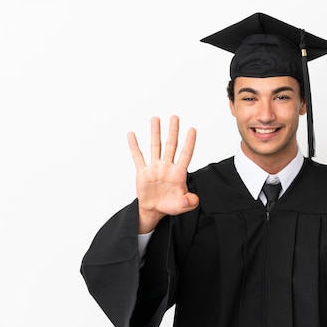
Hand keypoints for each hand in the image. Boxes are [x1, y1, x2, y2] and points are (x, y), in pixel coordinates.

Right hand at [128, 115, 198, 232]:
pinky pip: (138, 157)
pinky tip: (132, 134)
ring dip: (155, 133)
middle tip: (174, 117)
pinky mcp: (143, 172)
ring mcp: (155, 168)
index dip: (189, 142)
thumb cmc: (170, 205)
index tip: (192, 129)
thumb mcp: (182, 205)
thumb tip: (193, 200)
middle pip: (171, 145)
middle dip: (173, 131)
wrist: (154, 210)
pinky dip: (134, 146)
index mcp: (178, 173)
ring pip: (155, 146)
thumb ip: (189, 202)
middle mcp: (167, 167)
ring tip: (155, 118)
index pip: (186, 154)